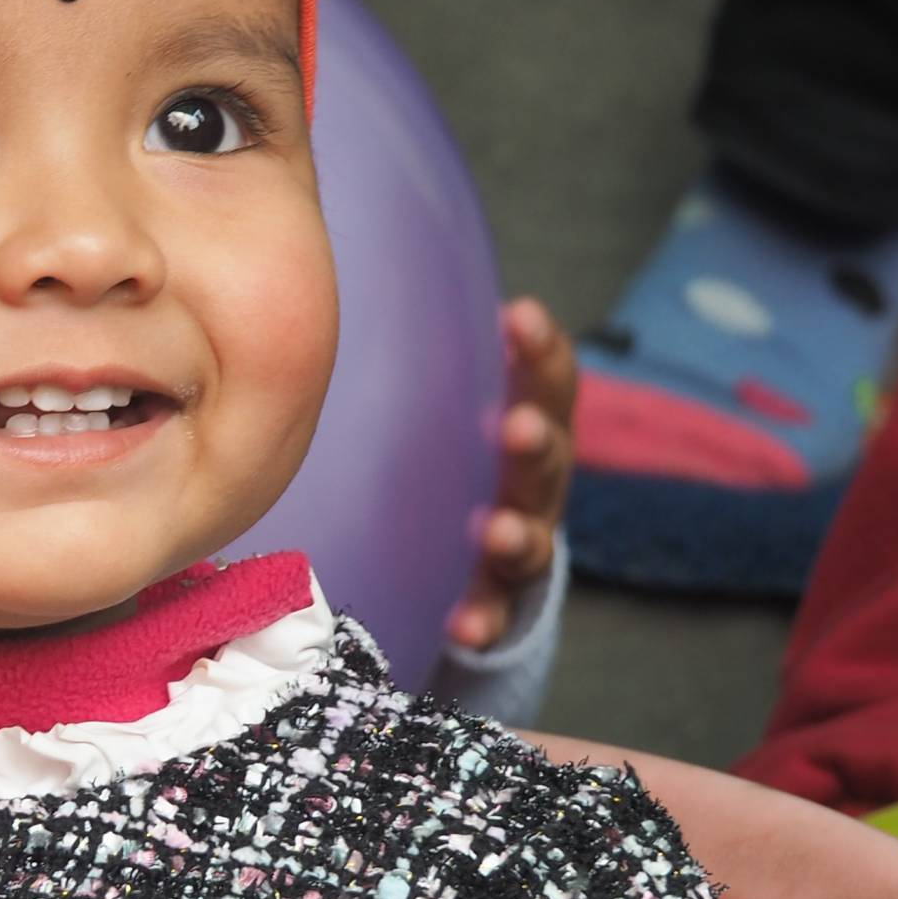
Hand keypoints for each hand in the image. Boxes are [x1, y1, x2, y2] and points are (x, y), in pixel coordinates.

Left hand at [447, 298, 574, 652]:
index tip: (519, 316)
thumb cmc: (450, 454)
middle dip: (536, 439)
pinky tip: (462, 624)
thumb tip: (349, 275)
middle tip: (517, 429)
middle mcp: (533, 478)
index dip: (539, 348)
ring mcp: (522, 538)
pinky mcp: (499, 598)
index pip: (545, 377)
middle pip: (548, 454)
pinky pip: (495, 611)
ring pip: (532, 534)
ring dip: (517, 532)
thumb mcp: (452, 405)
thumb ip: (429, 360)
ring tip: (497, 533)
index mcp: (527, 418)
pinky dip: (482, 617)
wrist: (473, 552)